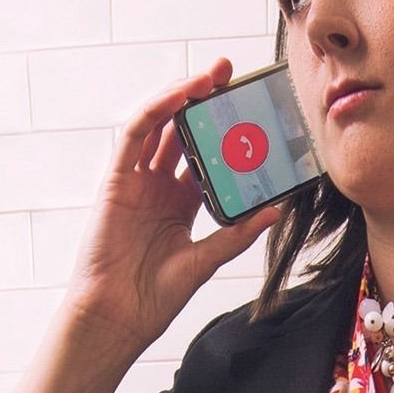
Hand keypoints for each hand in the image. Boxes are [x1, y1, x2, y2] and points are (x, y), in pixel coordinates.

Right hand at [64, 60, 284, 351]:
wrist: (118, 316)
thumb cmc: (154, 297)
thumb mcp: (205, 261)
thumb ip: (236, 233)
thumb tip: (276, 210)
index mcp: (181, 204)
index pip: (206, 156)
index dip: (224, 132)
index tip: (250, 112)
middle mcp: (159, 187)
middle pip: (183, 133)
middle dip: (204, 102)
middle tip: (231, 75)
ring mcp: (136, 181)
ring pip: (160, 126)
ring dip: (181, 96)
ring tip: (210, 75)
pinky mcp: (117, 179)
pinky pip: (136, 135)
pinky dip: (156, 110)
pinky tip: (179, 94)